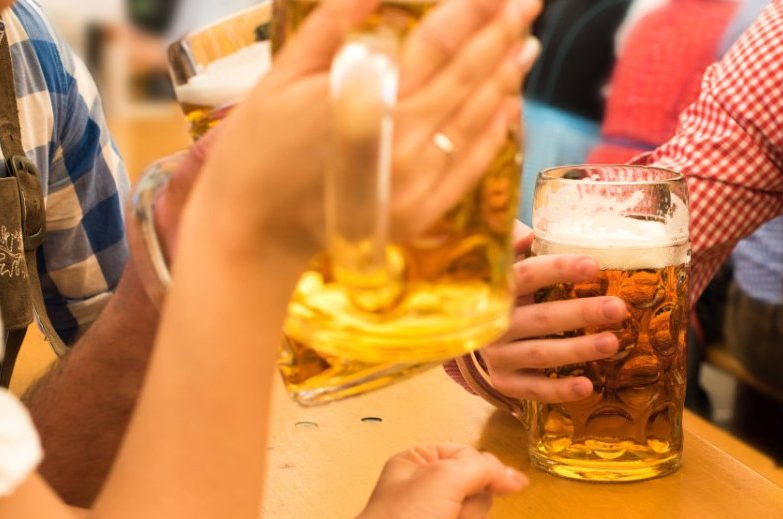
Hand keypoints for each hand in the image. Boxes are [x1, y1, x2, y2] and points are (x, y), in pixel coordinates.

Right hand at [187, 0, 538, 269]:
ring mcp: (417, 181)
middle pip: (467, 77)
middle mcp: (402, 141)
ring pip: (476, 119)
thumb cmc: (258, 147)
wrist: (253, 230)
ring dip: (505, 78)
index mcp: (369, 100)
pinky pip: (470, 166)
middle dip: (502, 35)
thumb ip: (333, 26)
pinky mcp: (420, 212)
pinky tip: (509, 105)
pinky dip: (494, 133)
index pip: (437, 42)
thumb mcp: (283, 74)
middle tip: (529, 3)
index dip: (472, 10)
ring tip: (526, 44)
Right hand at [478, 224, 631, 402]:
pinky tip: (588, 386)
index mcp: (497, 289)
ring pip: (541, 354)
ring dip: (578, 350)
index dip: (560, 269)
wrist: (470, 334)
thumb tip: (531, 233)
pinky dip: (560, 390)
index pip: (528, 275)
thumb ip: (516, 244)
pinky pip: (534, 389)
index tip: (595, 266)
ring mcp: (498, 356)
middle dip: (582, 313)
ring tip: (612, 343)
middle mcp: (494, 324)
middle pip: (542, 318)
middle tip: (618, 308)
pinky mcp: (505, 382)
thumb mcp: (505, 264)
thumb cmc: (504, 291)